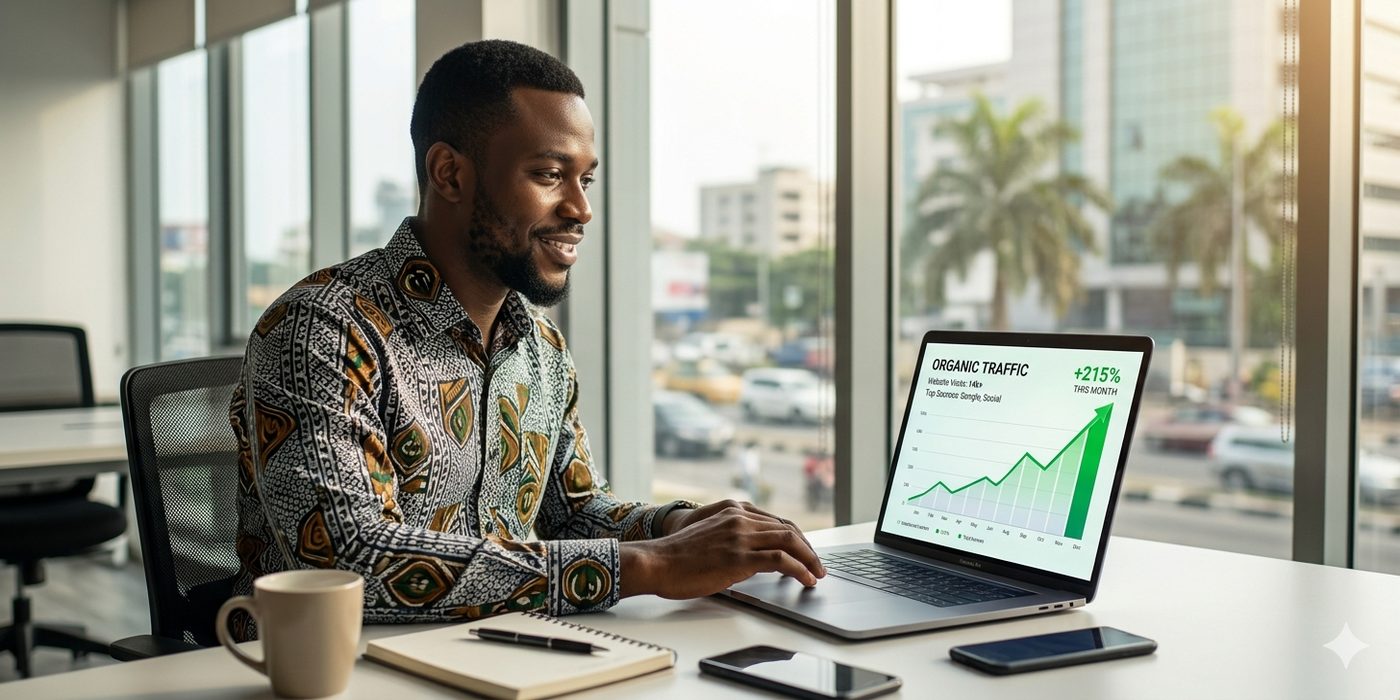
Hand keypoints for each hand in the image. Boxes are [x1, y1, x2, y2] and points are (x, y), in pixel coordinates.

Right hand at [620, 500, 825, 598]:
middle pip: (787, 529)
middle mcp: (739, 518)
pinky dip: (799, 570)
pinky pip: (781, 560)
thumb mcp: (708, 536)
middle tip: (817, 564)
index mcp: (732, 510)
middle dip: (807, 548)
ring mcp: (740, 536)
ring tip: (817, 574)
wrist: (655, 561)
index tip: (804, 551)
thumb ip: (730, 537)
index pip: (775, 521)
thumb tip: (750, 556)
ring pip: (789, 541)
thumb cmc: (676, 556)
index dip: (795, 537)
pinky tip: (805, 580)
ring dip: (809, 559)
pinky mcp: (740, 557)